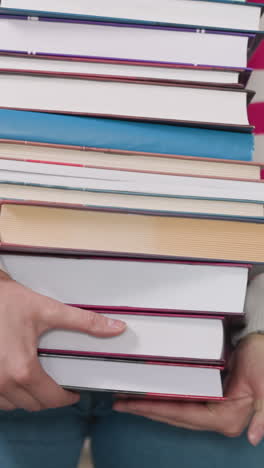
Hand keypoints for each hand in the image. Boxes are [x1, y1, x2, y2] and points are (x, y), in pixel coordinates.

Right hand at [0, 270, 125, 411]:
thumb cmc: (8, 302)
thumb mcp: (49, 310)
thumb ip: (85, 322)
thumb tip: (114, 327)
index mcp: (23, 369)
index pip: (51, 399)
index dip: (66, 398)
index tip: (72, 392)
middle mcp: (2, 381)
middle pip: (33, 405)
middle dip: (49, 398)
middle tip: (58, 385)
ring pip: (13, 405)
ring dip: (27, 398)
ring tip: (38, 380)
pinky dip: (9, 394)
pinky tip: (16, 377)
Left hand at [114, 334, 263, 445]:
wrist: (263, 345)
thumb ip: (263, 415)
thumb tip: (254, 438)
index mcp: (226, 418)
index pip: (183, 415)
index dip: (156, 411)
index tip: (133, 405)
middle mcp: (215, 416)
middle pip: (174, 415)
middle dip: (146, 409)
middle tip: (120, 402)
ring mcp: (210, 406)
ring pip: (173, 408)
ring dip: (150, 404)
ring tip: (126, 398)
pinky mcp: (207, 396)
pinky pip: (179, 397)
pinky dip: (161, 395)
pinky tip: (148, 391)